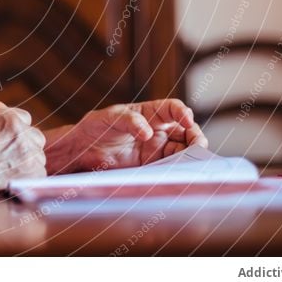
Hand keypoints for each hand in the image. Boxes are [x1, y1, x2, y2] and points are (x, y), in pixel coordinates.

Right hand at [0, 101, 45, 195]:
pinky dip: (27, 182)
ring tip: (6, 177)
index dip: (15, 136)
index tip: (8, 147)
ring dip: (26, 166)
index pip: (22, 119)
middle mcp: (16, 123)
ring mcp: (25, 144)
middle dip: (25, 150)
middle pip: (35, 137)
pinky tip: (10, 185)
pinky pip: (38, 174)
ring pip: (38, 156)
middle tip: (10, 164)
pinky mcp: (30, 166)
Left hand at [57, 99, 207, 171]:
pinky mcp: (152, 165)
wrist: (84, 150)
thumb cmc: (97, 126)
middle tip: (197, 147)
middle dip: (196, 138)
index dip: (183, 113)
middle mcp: (159, 130)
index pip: (173, 109)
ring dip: (190, 156)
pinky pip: (170, 167)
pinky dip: (177, 170)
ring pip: (183, 151)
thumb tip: (148, 133)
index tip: (186, 120)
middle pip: (187, 132)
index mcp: (151, 112)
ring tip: (190, 163)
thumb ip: (130, 121)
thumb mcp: (111, 117)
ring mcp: (157, 149)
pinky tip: (177, 173)